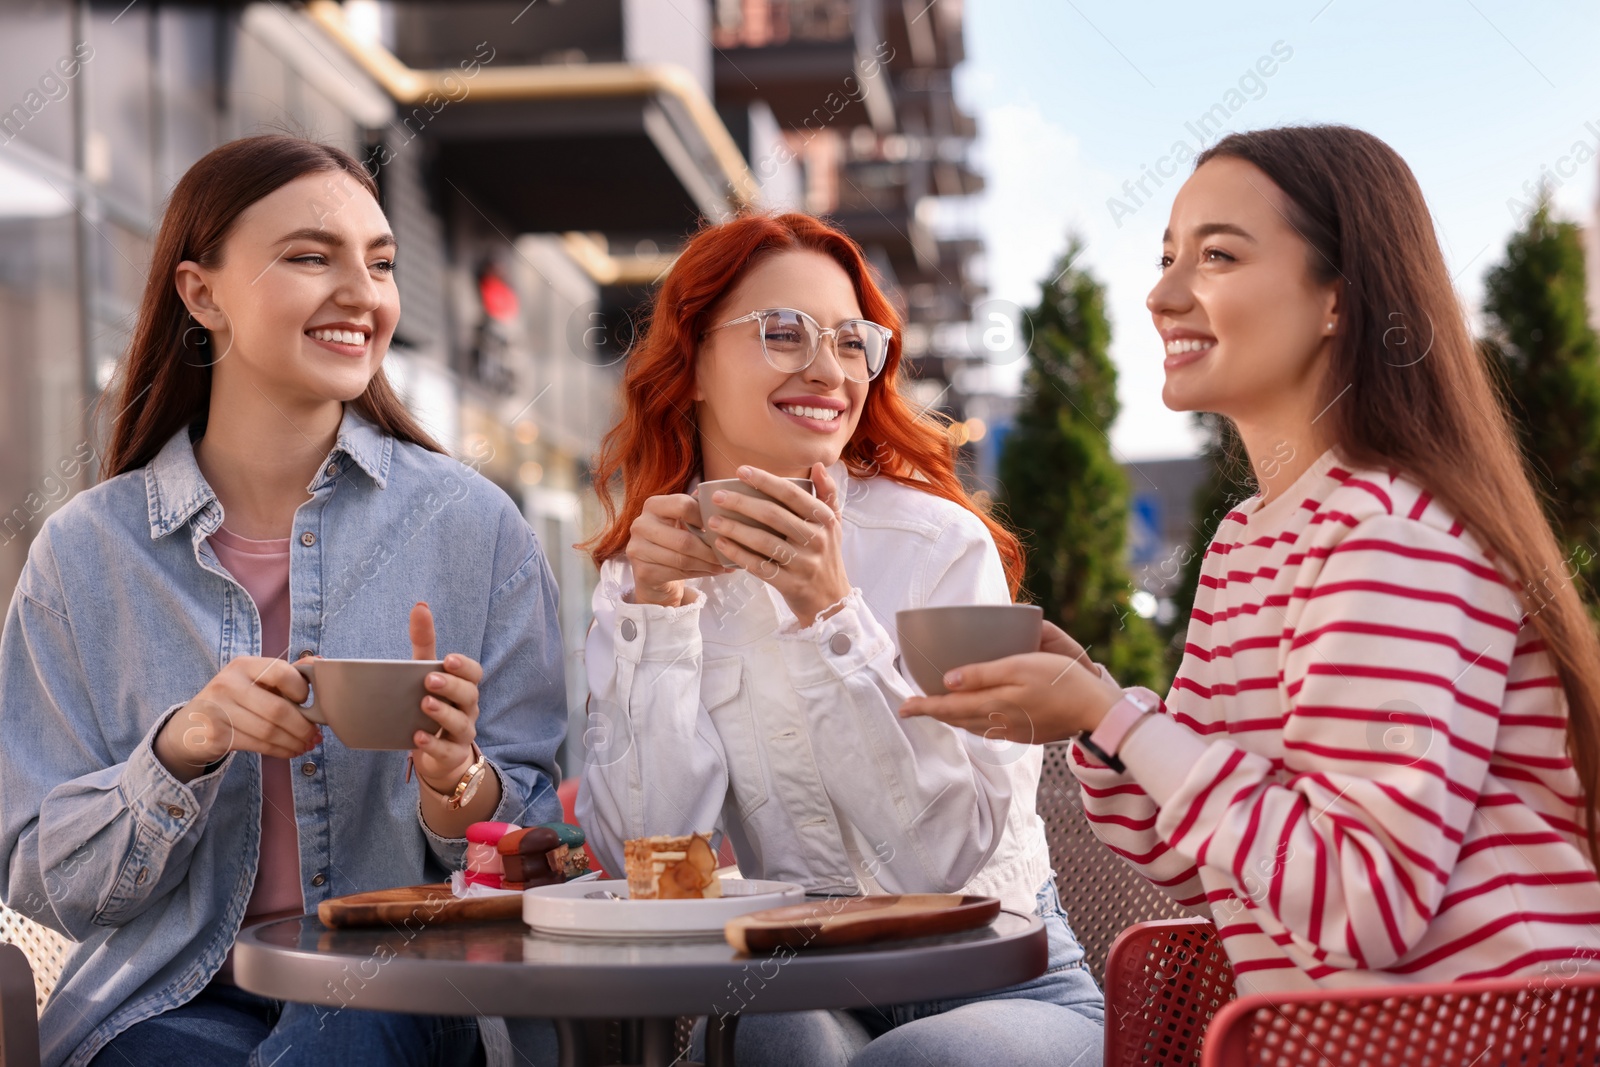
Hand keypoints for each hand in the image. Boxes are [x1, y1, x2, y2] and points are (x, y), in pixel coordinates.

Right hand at [155, 656, 318, 780]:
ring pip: (268, 731)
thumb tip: (319, 662)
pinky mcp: (216, 735)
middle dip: (303, 726)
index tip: (308, 702)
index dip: (301, 690)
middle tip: (315, 735)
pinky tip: (290, 751)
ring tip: (306, 745)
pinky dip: (279, 751)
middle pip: (277, 709)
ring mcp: (218, 710)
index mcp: (243, 665)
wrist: (190, 725)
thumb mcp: (255, 681)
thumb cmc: (234, 699)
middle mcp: (228, 684)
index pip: (281, 672)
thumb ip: (286, 673)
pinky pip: (257, 745)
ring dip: (293, 742)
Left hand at [406, 602, 485, 795]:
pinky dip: (433, 744)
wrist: (438, 753)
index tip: (447, 660)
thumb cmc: (431, 705)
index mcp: (463, 687)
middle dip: (452, 686)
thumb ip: (424, 643)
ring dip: (444, 713)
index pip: (474, 673)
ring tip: (425, 704)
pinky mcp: (451, 755)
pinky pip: (447, 751)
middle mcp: (467, 709)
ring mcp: (461, 734)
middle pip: (470, 695)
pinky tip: (418, 736)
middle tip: (430, 680)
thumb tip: (420, 605)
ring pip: (461, 723)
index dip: (463, 666)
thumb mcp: (425, 673)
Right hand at [625, 492, 735, 607]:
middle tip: (728, 554)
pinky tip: (712, 572)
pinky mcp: (643, 571)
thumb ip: (697, 510)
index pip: (683, 506)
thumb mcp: (681, 521)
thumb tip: (725, 504)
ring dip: (708, 564)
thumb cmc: (673, 540)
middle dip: (710, 549)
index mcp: (653, 505)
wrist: (653, 571)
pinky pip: (678, 573)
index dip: (705, 518)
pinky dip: (700, 573)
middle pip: (685, 539)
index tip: (720, 528)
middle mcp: (641, 525)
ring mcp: (638, 549)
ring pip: (683, 559)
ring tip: (724, 565)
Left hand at [707, 463, 850, 626]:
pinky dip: (738, 555)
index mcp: (824, 520)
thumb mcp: (834, 525)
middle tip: (718, 496)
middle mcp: (816, 540)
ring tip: (713, 521)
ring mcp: (803, 564)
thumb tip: (817, 465)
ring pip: (764, 542)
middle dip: (742, 503)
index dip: (766, 481)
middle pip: (773, 515)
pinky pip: (760, 567)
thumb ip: (827, 494)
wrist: (831, 601)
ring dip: (735, 529)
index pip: (792, 494)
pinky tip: (721, 545)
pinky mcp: (790, 584)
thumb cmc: (826, 556)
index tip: (741, 471)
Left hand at [897, 621, 1124, 743]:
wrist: (1094, 710)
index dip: (924, 707)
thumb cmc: (1060, 681)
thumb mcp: (1019, 667)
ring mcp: (1012, 731)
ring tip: (938, 709)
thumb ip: (982, 674)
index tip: (903, 708)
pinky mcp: (1025, 733)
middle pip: (956, 719)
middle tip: (914, 707)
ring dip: (952, 718)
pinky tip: (975, 714)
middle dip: (934, 713)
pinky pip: (988, 729)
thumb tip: (948, 680)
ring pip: (971, 726)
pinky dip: (973, 721)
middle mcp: (997, 723)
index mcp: (993, 705)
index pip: (948, 708)